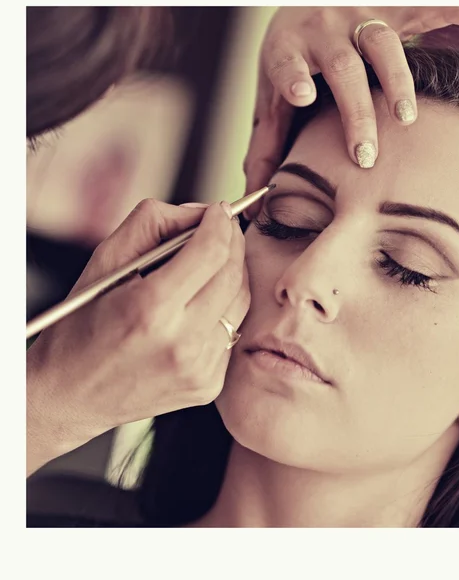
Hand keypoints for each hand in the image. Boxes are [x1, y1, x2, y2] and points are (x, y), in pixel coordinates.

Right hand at [26, 199, 248, 474]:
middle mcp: (181, 344)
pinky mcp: (208, 384)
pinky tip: (201, 302)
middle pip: (233, 275)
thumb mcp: (105, 260)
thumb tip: (202, 214)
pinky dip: (223, 308)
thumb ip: (154, 223)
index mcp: (149, 310)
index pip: (211, 252)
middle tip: (222, 228)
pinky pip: (232, 332)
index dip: (220, 223)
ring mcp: (199, 369)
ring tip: (211, 262)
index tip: (219, 210)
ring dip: (232, 274)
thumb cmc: (81, 324)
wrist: (71, 393)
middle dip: (232, 243)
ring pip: (240, 303)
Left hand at [243, 6, 458, 217]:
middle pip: (342, 70)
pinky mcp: (388, 6)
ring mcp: (357, 16)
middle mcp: (322, 31)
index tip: (301, 96)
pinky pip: (418, 6)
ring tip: (407, 118)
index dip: (293, 78)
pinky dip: (445, 8)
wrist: (307, 2)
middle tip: (365, 155)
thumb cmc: (290, 61)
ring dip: (398, 81)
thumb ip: (265, 146)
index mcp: (287, 51)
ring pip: (382, 44)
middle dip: (356, 113)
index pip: (286, 65)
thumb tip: (253, 202)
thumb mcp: (271, 99)